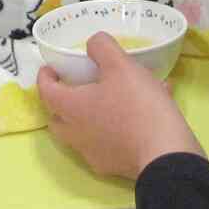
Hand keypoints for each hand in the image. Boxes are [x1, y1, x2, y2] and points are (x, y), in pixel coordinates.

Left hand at [37, 34, 203, 179]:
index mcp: (71, 108)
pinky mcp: (113, 166)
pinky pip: (109, 141)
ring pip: (83, 131)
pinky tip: (141, 116)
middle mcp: (76, 134)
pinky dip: (117, 127)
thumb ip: (103, 48)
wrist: (164, 153)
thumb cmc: (137, 106)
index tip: (50, 68)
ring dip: (92, 114)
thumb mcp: (121, 65)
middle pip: (58, 119)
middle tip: (75, 89)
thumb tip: (92, 43)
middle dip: (62, 103)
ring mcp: (93, 153)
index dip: (45, 77)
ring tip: (117, 98)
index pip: (46, 92)